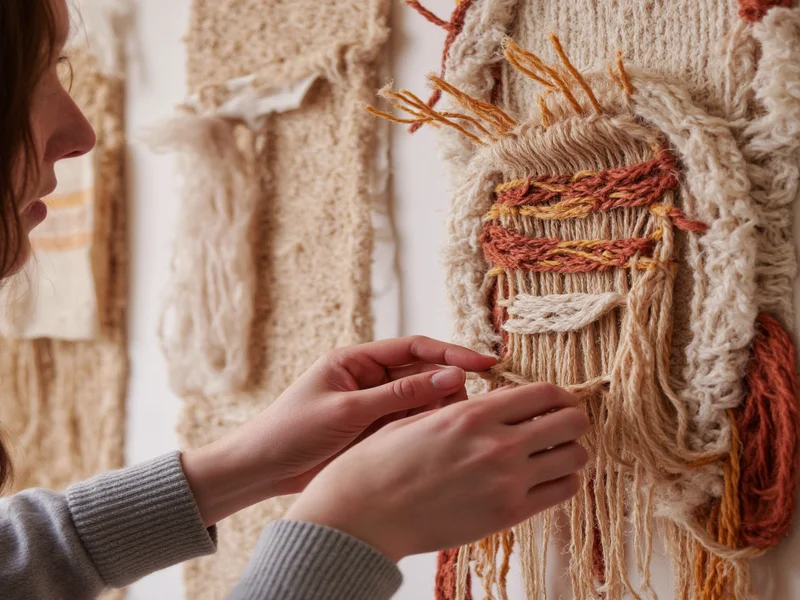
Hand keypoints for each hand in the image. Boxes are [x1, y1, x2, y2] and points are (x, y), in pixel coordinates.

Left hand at [181, 336, 495, 525]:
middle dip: (449, 384)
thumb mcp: (348, 410)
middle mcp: (369, 380)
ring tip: (459, 425)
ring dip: (440, 410)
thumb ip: (400, 395)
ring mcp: (373, 408)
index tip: (485, 363)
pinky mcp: (373, 433)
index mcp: (357, 360)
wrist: (260, 471)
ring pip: (420, 402)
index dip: (451, 352)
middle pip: (422, 374)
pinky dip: (427, 430)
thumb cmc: (292, 431)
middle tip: (472, 404)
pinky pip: (409, 426)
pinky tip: (442, 440)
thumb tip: (451, 377)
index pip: (414, 348)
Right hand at [285, 383, 588, 561]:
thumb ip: (468, 409)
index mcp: (473, 413)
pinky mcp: (508, 515)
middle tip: (560, 424)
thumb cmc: (383, 462)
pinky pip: (563, 492)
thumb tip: (503, 401)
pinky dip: (563, 481)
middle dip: (571, 419)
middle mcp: (498, 444)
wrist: (363, 514)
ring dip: (569, 451)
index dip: (558, 394)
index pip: (545, 393)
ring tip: (552, 453)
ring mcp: (507, 482)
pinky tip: (544, 478)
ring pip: (575, 457)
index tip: (556, 400)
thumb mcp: (422, 418)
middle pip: (571, 421)